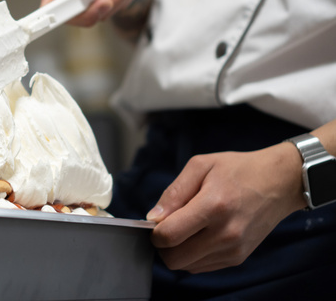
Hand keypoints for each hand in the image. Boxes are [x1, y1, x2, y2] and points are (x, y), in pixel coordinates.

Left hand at [146, 143, 305, 273]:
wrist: (280, 182)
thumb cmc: (238, 169)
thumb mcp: (201, 165)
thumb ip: (174, 192)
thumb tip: (153, 218)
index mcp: (214, 206)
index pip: (169, 236)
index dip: (154, 232)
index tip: (156, 221)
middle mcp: (225, 233)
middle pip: (175, 259)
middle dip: (163, 245)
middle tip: (168, 226)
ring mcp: (234, 249)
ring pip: (186, 266)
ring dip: (178, 251)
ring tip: (187, 227)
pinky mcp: (238, 258)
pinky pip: (201, 267)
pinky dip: (192, 255)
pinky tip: (200, 234)